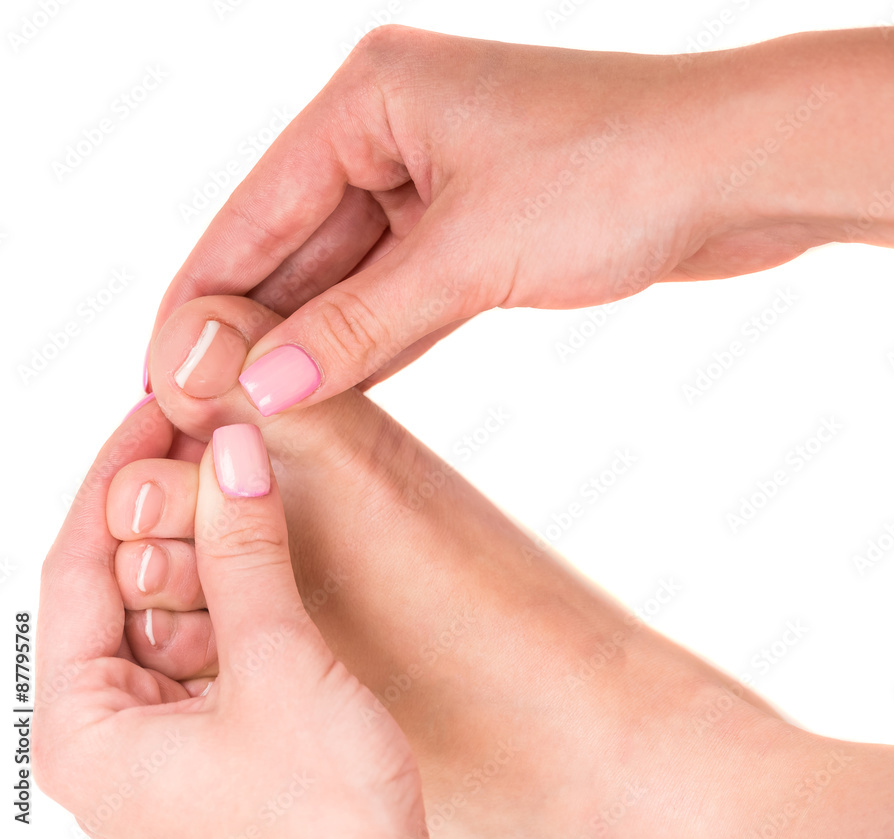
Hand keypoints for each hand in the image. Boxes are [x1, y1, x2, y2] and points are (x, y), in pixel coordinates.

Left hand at [34, 402, 425, 837]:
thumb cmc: (323, 835)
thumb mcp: (281, 674)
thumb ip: (248, 559)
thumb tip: (230, 456)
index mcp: (86, 730)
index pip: (74, 568)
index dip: (115, 476)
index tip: (158, 407)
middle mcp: (112, 732)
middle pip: (118, 583)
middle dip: (164, 504)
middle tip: (213, 432)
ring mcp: (167, 736)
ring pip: (169, 608)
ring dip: (205, 542)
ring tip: (243, 475)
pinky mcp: (217, 735)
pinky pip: (210, 638)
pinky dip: (233, 587)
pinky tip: (265, 546)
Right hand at [151, 24, 893, 410]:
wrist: (744, 167)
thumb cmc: (618, 172)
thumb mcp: (467, 255)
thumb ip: (359, 321)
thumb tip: (265, 383)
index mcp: (372, 98)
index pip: (255, 210)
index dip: (205, 298)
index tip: (164, 375)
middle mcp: (398, 130)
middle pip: (298, 243)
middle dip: (255, 326)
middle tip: (203, 410)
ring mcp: (444, 179)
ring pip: (354, 273)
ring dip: (314, 340)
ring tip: (256, 412)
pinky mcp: (487, 225)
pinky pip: (408, 288)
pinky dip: (376, 336)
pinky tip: (335, 386)